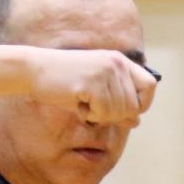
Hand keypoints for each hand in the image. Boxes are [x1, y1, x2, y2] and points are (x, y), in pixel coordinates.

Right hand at [24, 48, 156, 126]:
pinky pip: (104, 112)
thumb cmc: (63, 83)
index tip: (125, 111)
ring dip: (101, 116)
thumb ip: (117, 104)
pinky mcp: (92, 82)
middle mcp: (116, 63)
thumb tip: (137, 122)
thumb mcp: (95, 92)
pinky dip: (91, 115)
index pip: (150, 85)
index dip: (142, 103)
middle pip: (135, 105)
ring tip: (83, 103)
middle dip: (116, 116)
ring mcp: (105, 71)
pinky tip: (77, 103)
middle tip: (95, 109)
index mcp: (119, 61)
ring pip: (120, 111)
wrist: (32, 71)